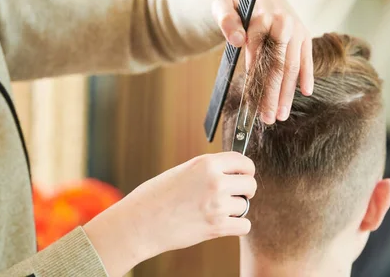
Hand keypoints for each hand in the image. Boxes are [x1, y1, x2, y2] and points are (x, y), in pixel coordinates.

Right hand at [84, 152, 255, 276]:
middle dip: (245, 190)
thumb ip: (209, 169)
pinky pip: (244, 225)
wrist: (139, 223)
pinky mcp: (216, 227)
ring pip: (245, 205)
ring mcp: (217, 205)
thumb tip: (232, 171)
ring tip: (216, 210)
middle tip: (234, 194)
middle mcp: (215, 182)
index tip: (244, 175)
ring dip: (236, 209)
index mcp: (207, 164)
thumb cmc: (156, 196)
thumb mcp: (184, 171)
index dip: (246, 169)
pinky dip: (238, 226)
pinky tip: (225, 223)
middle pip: (251, 183)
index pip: (243, 161)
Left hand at [213, 0, 313, 123]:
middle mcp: (283, 23)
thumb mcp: (223, 6)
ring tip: (281, 114)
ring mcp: (296, 29)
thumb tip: (237, 40)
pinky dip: (307, 76)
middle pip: (279, 66)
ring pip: (293, 66)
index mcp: (263, 17)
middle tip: (268, 118)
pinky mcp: (304, 34)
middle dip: (274, 95)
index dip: (257, 83)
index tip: (252, 105)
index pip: (260, 57)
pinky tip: (305, 93)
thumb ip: (226, 20)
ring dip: (288, 93)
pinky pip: (307, 58)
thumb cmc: (237, 4)